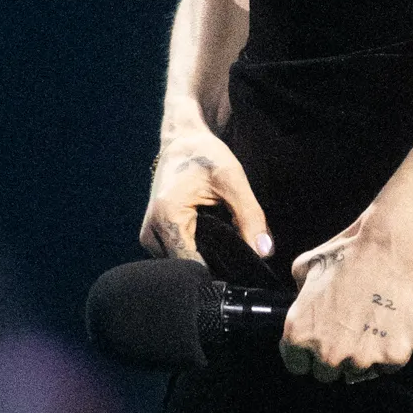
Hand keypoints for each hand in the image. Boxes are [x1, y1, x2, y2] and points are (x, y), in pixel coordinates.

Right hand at [140, 124, 272, 262]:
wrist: (182, 143)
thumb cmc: (206, 157)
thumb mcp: (234, 182)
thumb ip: (251, 218)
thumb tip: (264, 253)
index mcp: (166, 218)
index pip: (193, 265)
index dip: (220, 269)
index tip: (241, 265)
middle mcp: (151, 232)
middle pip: (187, 268)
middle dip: (215, 264)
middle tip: (236, 248)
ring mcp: (148, 238)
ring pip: (181, 265)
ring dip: (205, 259)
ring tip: (223, 239)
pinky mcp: (152, 238)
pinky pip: (177, 256)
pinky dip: (196, 252)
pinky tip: (210, 238)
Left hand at [283, 214, 412, 379]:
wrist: (392, 249)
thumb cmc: (349, 253)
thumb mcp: (306, 267)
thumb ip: (300, 294)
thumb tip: (304, 301)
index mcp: (300, 333)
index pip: (296, 365)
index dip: (307, 356)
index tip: (317, 347)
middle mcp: (328, 352)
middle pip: (327, 374)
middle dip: (335, 358)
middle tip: (349, 335)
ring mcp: (362, 358)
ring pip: (359, 372)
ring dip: (364, 356)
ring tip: (372, 329)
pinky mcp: (393, 356)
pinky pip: (388, 366)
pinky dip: (391, 352)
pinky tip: (391, 330)